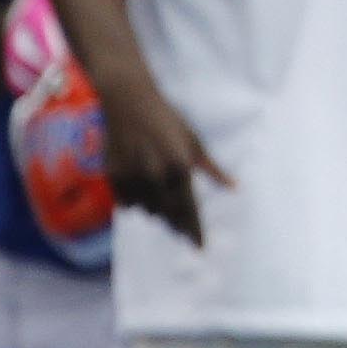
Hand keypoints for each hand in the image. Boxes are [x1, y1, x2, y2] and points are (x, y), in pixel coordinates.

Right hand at [92, 69, 230, 246]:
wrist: (129, 100)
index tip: (199, 247)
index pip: (189, 209)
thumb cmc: (168, 120)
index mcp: (180, 167)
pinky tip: (141, 190)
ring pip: (146, 210)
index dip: (194, 230)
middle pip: (168, 215)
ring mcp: (132, 175)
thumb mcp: (194, 142)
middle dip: (176, 224)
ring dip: (156, 210)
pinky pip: (126, 202)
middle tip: (182, 230)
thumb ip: (212, 169)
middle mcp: (155, 174)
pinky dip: (135, 201)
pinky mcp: (112, 173)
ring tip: (160, 198)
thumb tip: (234, 187)